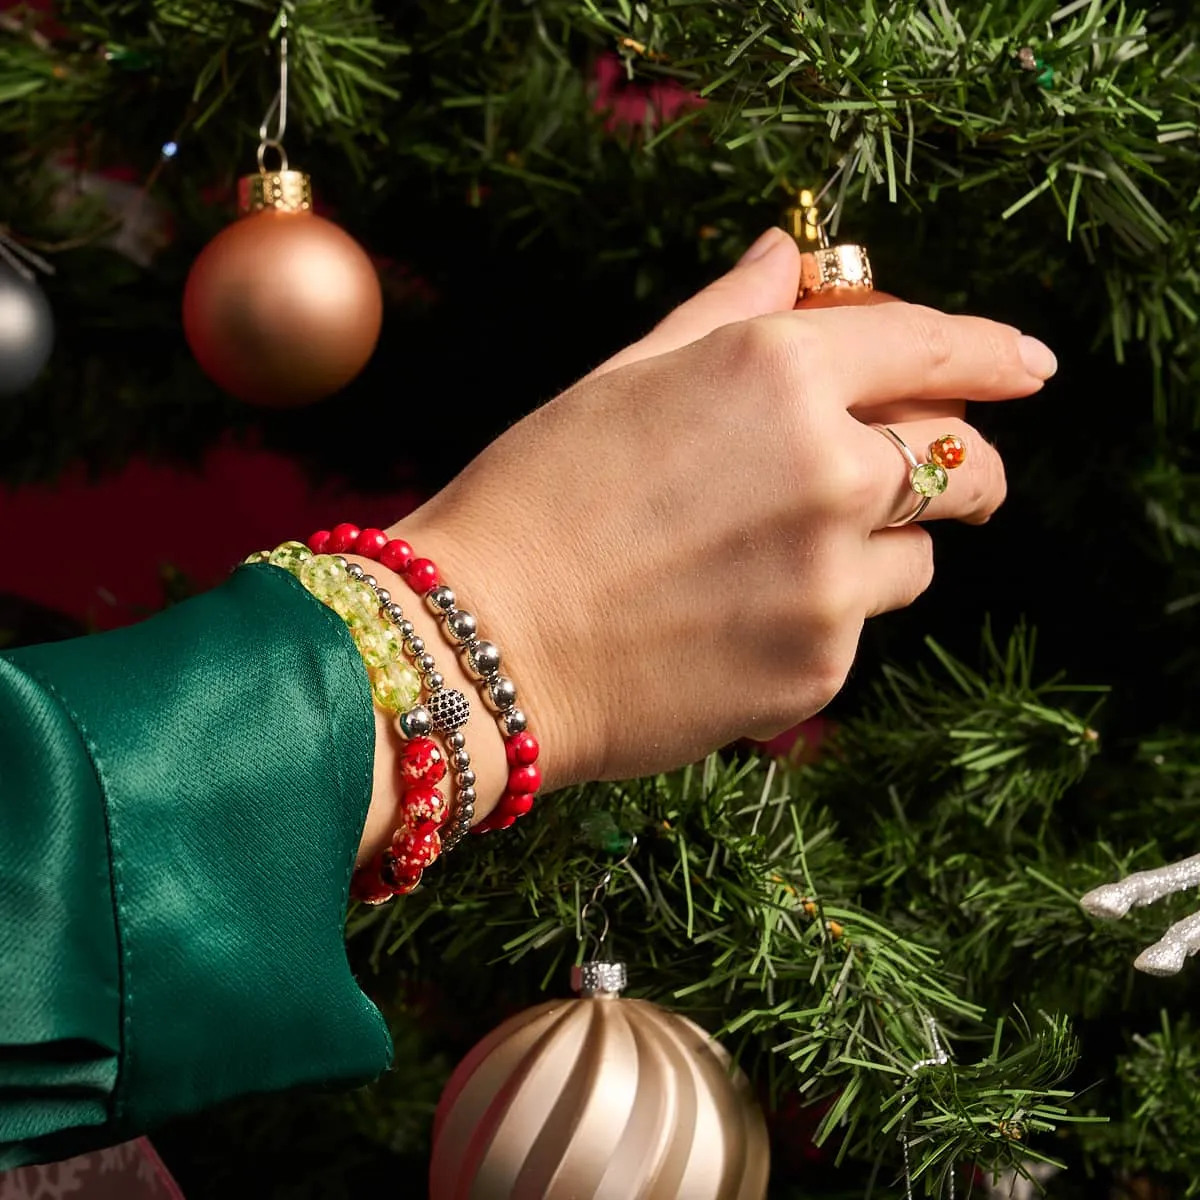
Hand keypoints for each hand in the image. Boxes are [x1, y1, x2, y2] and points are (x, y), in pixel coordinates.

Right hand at [390, 229, 1055, 791]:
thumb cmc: (532, 497)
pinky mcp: (818, 668)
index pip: (930, 345)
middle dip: (962, 464)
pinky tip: (734, 619)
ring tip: (781, 560)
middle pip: (962, 462)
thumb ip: (727, 315)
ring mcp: (830, 579)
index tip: (1028, 367)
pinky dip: (821, 617)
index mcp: (773, 372)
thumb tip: (790, 263)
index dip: (990, 353)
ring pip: (918, 558)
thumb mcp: (621, 379)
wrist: (479, 644)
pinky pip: (857, 629)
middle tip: (936, 475)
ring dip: (881, 547)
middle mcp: (827, 469)